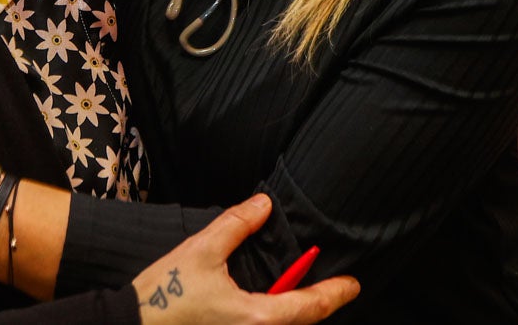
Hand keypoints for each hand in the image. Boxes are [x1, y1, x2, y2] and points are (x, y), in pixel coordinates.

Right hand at [132, 195, 358, 323]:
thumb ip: (236, 225)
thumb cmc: (164, 296)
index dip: (335, 293)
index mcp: (257, 318)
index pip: (310, 307)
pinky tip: (264, 304)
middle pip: (299, 322)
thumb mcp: (201, 251)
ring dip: (291, 312)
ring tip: (300, 294)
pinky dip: (272, 318)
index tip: (353, 284)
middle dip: (315, 304)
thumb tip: (263, 204)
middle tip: (330, 287)